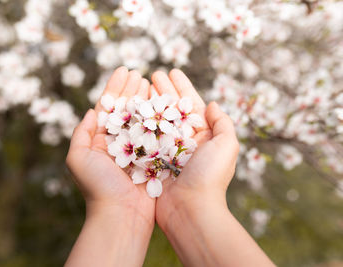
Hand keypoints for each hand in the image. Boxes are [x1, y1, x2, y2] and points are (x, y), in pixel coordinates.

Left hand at [65, 67, 154, 266]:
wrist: (121, 213)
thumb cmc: (97, 186)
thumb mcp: (77, 158)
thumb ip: (81, 133)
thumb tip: (90, 111)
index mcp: (101, 139)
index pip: (109, 107)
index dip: (115, 87)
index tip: (123, 70)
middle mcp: (119, 141)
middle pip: (127, 108)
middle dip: (132, 89)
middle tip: (138, 73)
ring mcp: (138, 147)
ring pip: (142, 117)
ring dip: (146, 98)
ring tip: (150, 81)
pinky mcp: (154, 156)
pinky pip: (158, 132)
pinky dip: (160, 116)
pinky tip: (163, 101)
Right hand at [151, 69, 273, 266]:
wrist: (190, 209)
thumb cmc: (209, 177)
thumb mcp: (226, 146)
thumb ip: (223, 123)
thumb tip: (212, 104)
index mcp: (203, 136)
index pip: (191, 104)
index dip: (182, 87)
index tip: (172, 71)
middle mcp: (185, 141)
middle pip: (172, 109)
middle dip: (163, 90)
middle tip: (153, 74)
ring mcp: (167, 150)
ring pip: (157, 120)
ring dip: (150, 102)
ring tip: (140, 85)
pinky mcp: (152, 160)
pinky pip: (144, 137)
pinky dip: (139, 122)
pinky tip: (131, 109)